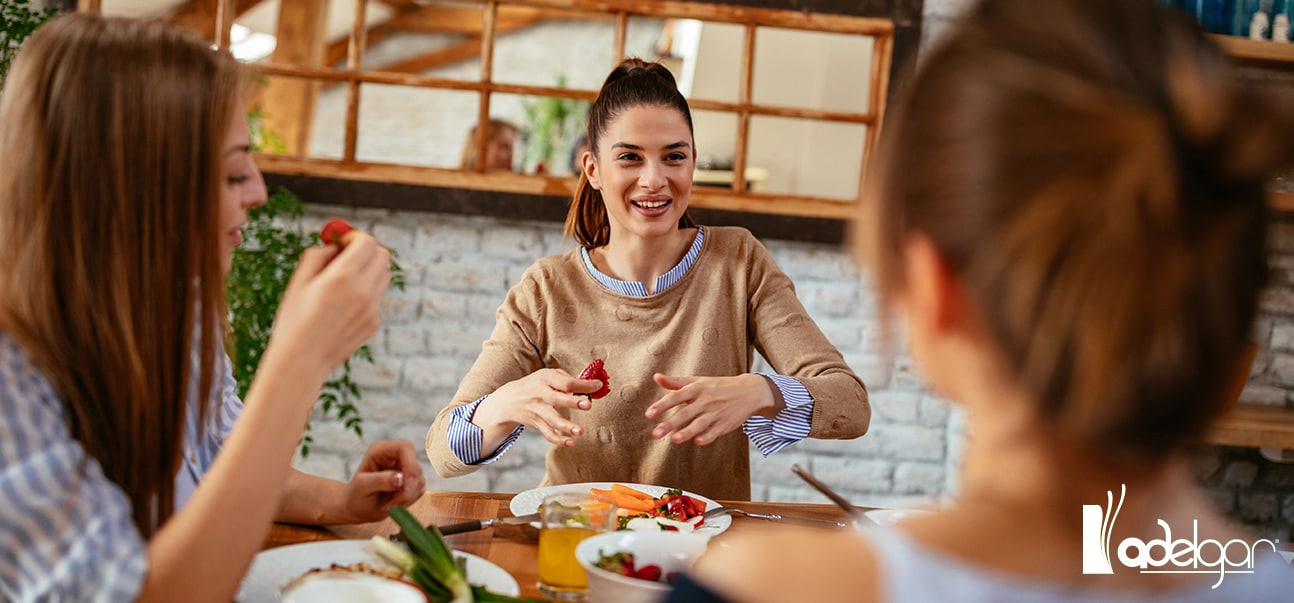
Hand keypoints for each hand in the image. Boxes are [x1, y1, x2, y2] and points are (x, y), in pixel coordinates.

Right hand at [267, 232, 390, 382]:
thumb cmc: (294, 319)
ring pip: (383, 276)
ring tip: (343, 282)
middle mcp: (364, 291)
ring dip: (369, 270)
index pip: (367, 242)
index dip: (355, 236)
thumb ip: (318, 255)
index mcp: (343, 276)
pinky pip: (377, 297)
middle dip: (366, 251)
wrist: (302, 360)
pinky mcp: (374, 322)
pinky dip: (365, 293)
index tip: (342, 241)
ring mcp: (373, 308)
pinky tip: (342, 307)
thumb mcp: (299, 281)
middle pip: (383, 255)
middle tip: (347, 256)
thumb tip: (334, 244)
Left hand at [340, 440, 426, 521]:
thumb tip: (400, 479)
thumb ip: (379, 480)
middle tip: (393, 502)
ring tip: (388, 504)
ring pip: (419, 480)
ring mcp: (405, 469)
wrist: (357, 508)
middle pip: (415, 466)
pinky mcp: (411, 482)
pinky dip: (409, 501)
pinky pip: (419, 491)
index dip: (410, 465)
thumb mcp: (361, 487)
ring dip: (407, 497)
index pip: (405, 448)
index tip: (405, 486)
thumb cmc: (355, 496)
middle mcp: (396, 457)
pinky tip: (394, 503)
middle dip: (408, 488)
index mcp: (382, 451)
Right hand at [472, 369, 604, 446]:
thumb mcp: (547, 375)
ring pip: (552, 420)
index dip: (583, 385)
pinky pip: (548, 433)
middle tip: (588, 405)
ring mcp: (538, 410)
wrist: (508, 400)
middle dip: (573, 402)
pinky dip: (559, 440)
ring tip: (580, 432)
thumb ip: (568, 379)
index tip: (598, 386)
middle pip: (557, 398)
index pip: (566, 382)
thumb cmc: (535, 385)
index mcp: (546, 378)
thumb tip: (592, 382)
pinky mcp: (537, 423)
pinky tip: (571, 443)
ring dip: (566, 426)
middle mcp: (540, 394)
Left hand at [645, 374, 777, 445]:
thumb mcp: (698, 381)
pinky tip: (698, 442)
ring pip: (700, 424)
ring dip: (687, 432)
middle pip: (685, 413)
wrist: (749, 391)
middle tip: (655, 434)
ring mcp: (716, 413)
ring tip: (674, 440)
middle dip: (670, 424)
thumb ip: (676, 382)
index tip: (649, 414)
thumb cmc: (718, 386)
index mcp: (697, 388)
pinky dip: (707, 437)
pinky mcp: (725, 424)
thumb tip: (656, 377)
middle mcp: (705, 401)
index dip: (662, 405)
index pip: (676, 396)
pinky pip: (715, 432)